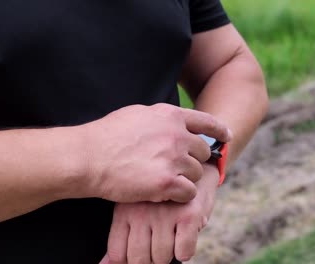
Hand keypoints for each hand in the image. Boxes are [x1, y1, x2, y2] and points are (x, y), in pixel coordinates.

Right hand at [85, 103, 230, 202]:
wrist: (88, 157)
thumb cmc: (106, 136)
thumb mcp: (135, 115)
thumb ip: (158, 118)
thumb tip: (170, 121)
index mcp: (170, 116)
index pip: (206, 121)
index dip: (219, 130)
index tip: (226, 137)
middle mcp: (176, 134)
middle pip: (203, 151)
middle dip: (193, 161)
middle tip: (177, 169)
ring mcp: (173, 158)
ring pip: (196, 174)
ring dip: (184, 179)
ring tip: (163, 182)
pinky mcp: (167, 182)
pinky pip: (188, 192)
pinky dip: (179, 196)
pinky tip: (164, 194)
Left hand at [101, 164, 219, 263]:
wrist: (193, 169)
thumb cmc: (160, 197)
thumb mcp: (133, 210)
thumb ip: (120, 239)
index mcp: (124, 211)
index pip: (117, 254)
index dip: (129, 260)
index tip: (140, 251)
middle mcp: (142, 212)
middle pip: (139, 259)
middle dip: (150, 258)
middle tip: (157, 242)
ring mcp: (165, 214)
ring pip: (161, 258)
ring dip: (169, 253)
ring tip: (171, 233)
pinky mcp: (188, 215)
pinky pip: (183, 253)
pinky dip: (185, 250)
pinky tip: (183, 234)